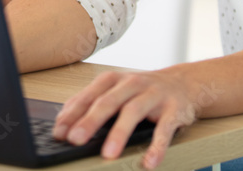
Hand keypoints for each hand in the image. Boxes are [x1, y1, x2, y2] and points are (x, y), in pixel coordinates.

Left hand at [52, 68, 206, 169]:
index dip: (72, 114)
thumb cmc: (143, 90)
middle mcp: (132, 84)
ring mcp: (153, 95)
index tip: (59, 132)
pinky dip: (156, 147)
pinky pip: (164, 129)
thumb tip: (63, 121)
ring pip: (133, 112)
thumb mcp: (116, 90)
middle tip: (75, 139)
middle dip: (90, 121)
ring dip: (119, 134)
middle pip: (108, 102)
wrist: (183, 83)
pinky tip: (149, 162)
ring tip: (108, 154)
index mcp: (114, 80)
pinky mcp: (174, 109)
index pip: (89, 96)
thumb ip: (91, 103)